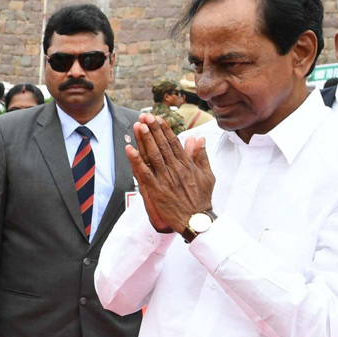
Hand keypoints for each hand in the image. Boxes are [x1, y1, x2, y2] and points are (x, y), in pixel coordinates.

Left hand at [127, 113, 214, 234]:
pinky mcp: (156, 189)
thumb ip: (201, 156)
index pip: (174, 142)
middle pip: (162, 145)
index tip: (157, 118)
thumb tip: (198, 139)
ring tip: (139, 126)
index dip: (164, 129)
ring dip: (145, 139)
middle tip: (145, 116)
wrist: (197, 220)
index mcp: (187, 164)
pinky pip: (144, 172)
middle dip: (153, 129)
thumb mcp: (207, 175)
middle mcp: (175, 168)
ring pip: (153, 155)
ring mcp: (165, 178)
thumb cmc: (202, 199)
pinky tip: (130, 150)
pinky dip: (136, 161)